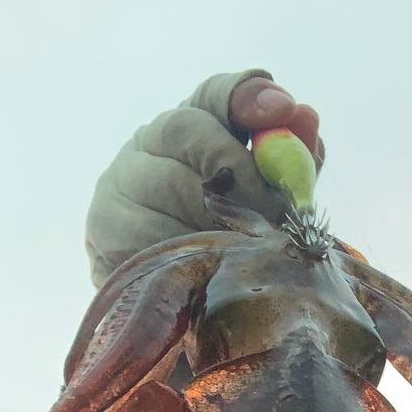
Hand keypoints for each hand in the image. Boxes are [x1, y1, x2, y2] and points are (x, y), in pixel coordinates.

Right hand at [85, 70, 323, 286]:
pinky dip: (188, 251)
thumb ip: (292, 167)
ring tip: (247, 250)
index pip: (217, 94)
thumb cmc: (232, 253)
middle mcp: (152, 142)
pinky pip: (152, 232)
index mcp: (197, 130)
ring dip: (220, 218)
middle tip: (276, 210)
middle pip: (192, 128)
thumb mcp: (272, 209)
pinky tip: (206, 269)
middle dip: (243, 170)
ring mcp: (123, 180)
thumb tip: (306, 118)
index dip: (249, 97)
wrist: (179, 317)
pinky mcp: (106, 225)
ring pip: (174, 181)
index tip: (283, 109)